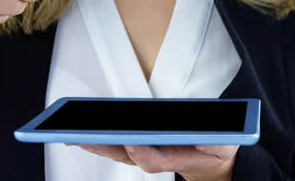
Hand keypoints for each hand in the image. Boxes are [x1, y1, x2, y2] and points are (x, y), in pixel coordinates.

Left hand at [65, 142, 238, 179]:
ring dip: (99, 144)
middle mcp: (158, 156)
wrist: (217, 157)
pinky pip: (121, 145)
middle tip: (85, 137)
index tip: (131, 144)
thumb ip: (202, 143)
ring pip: (120, 152)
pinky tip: (88, 135)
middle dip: (106, 146)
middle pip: (128, 155)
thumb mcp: (217, 145)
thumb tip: (188, 136)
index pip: (154, 158)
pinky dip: (104, 140)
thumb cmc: (215, 148)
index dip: (142, 152)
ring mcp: (149, 153)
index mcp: (177, 156)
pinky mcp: (144, 147)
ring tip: (77, 135)